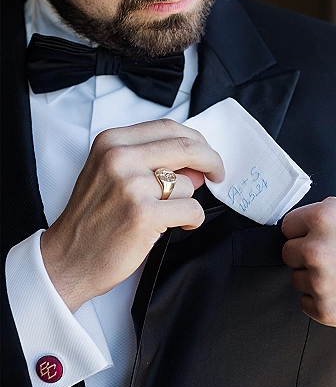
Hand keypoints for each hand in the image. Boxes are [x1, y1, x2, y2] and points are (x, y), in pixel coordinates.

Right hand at [40, 119, 223, 312]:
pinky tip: (178, 226)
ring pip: (188, 184)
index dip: (196, 141)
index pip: (168, 128)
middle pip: (186, 147)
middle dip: (211, 161)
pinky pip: (191, 209)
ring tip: (168, 215)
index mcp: (111, 142)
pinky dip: (193, 220)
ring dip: (187, 201)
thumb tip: (198, 163)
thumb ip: (153, 162)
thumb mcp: (113, 175)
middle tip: (217, 174)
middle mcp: (119, 158)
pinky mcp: (143, 214)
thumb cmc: (93, 219)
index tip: (206, 154)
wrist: (68, 258)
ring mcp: (131, 185)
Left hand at [281, 197, 335, 335]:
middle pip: (288, 253)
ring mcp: (321, 284)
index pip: (288, 224)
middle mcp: (317, 249)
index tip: (316, 237)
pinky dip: (323, 301)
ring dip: (315, 279)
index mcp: (326, 218)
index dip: (304, 230)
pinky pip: (307, 304)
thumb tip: (309, 220)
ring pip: (298, 279)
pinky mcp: (329, 313)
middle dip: (307, 254)